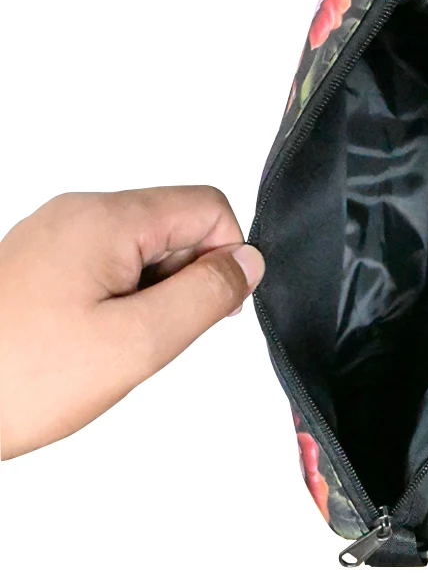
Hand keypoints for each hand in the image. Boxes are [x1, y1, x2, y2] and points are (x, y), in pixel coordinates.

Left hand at [0, 187, 264, 458]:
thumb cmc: (17, 375)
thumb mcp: (136, 342)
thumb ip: (205, 295)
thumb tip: (249, 262)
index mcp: (107, 220)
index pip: (209, 207)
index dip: (226, 257)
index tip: (207, 308)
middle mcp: (81, 214)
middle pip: (177, 225)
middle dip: (186, 280)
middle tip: (151, 334)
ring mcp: (59, 235)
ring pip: (146, 248)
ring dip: (154, 294)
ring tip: (116, 342)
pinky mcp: (45, 260)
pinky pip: (112, 265)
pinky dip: (123, 299)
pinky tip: (96, 339)